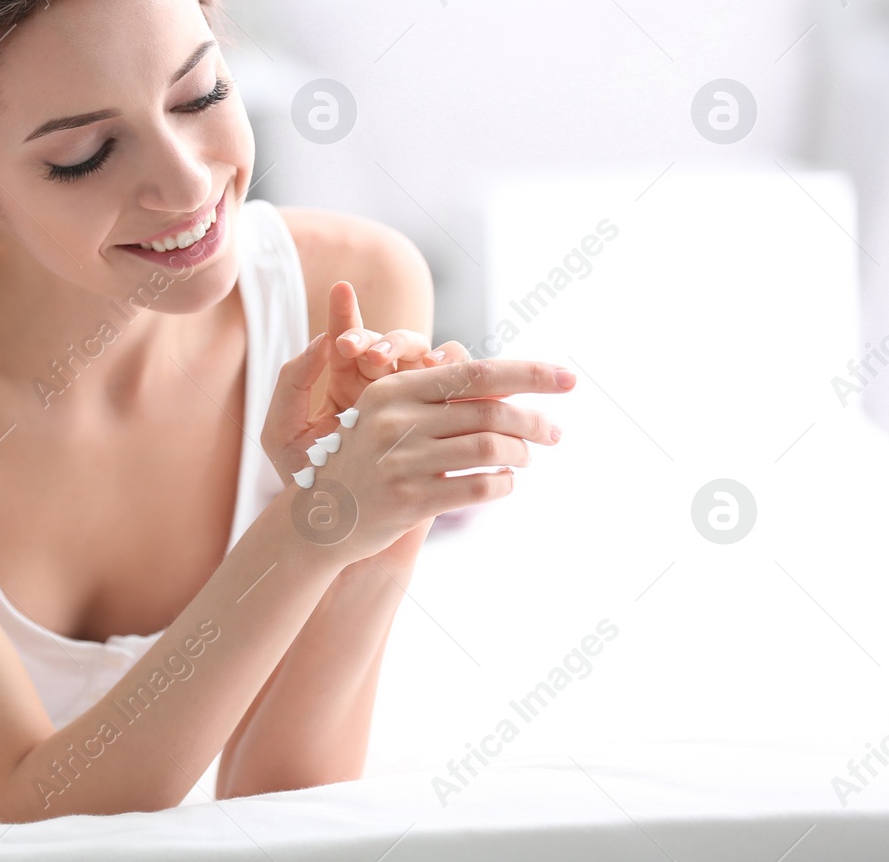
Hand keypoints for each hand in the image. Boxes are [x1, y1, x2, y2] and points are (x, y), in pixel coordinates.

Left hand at [262, 280, 470, 478]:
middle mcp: (384, 384)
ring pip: (428, 358)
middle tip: (366, 352)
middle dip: (382, 339)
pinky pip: (460, 387)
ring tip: (396, 365)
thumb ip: (291, 385)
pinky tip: (439, 379)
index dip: (346, 313)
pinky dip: (455, 374)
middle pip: (394, 343)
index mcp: (344, 381)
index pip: (349, 337)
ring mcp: (417, 402)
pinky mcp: (445, 422)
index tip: (340, 294)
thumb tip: (320, 341)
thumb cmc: (310, 481)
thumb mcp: (283, 435)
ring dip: (415, 353)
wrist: (341, 526)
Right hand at [294, 359, 573, 558]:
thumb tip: (507, 386)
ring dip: (521, 454)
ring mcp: (402, 460)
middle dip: (534, 420)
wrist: (320, 517)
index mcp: (394, 389)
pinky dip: (503, 485)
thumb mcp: (386, 416)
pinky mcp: (410, 500)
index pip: (475, 372)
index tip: (568, 378)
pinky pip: (478, 487)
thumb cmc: (365, 460)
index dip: (529, 372)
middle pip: (489, 409)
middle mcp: (396, 419)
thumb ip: (436, 397)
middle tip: (554, 433)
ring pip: (490, 447)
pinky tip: (505, 484)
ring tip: (527, 458)